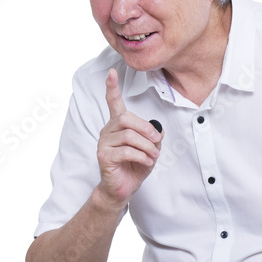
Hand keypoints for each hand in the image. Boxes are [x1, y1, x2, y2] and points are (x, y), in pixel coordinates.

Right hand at [95, 68, 162, 207]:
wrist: (122, 189)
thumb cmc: (134, 167)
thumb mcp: (150, 149)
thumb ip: (153, 137)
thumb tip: (157, 130)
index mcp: (117, 125)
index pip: (113, 103)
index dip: (111, 87)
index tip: (111, 72)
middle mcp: (108, 131)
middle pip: (125, 118)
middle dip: (145, 128)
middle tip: (157, 141)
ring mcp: (103, 143)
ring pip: (128, 136)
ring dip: (146, 146)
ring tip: (153, 156)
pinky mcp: (104, 156)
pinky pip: (125, 151)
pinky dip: (141, 156)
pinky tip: (146, 162)